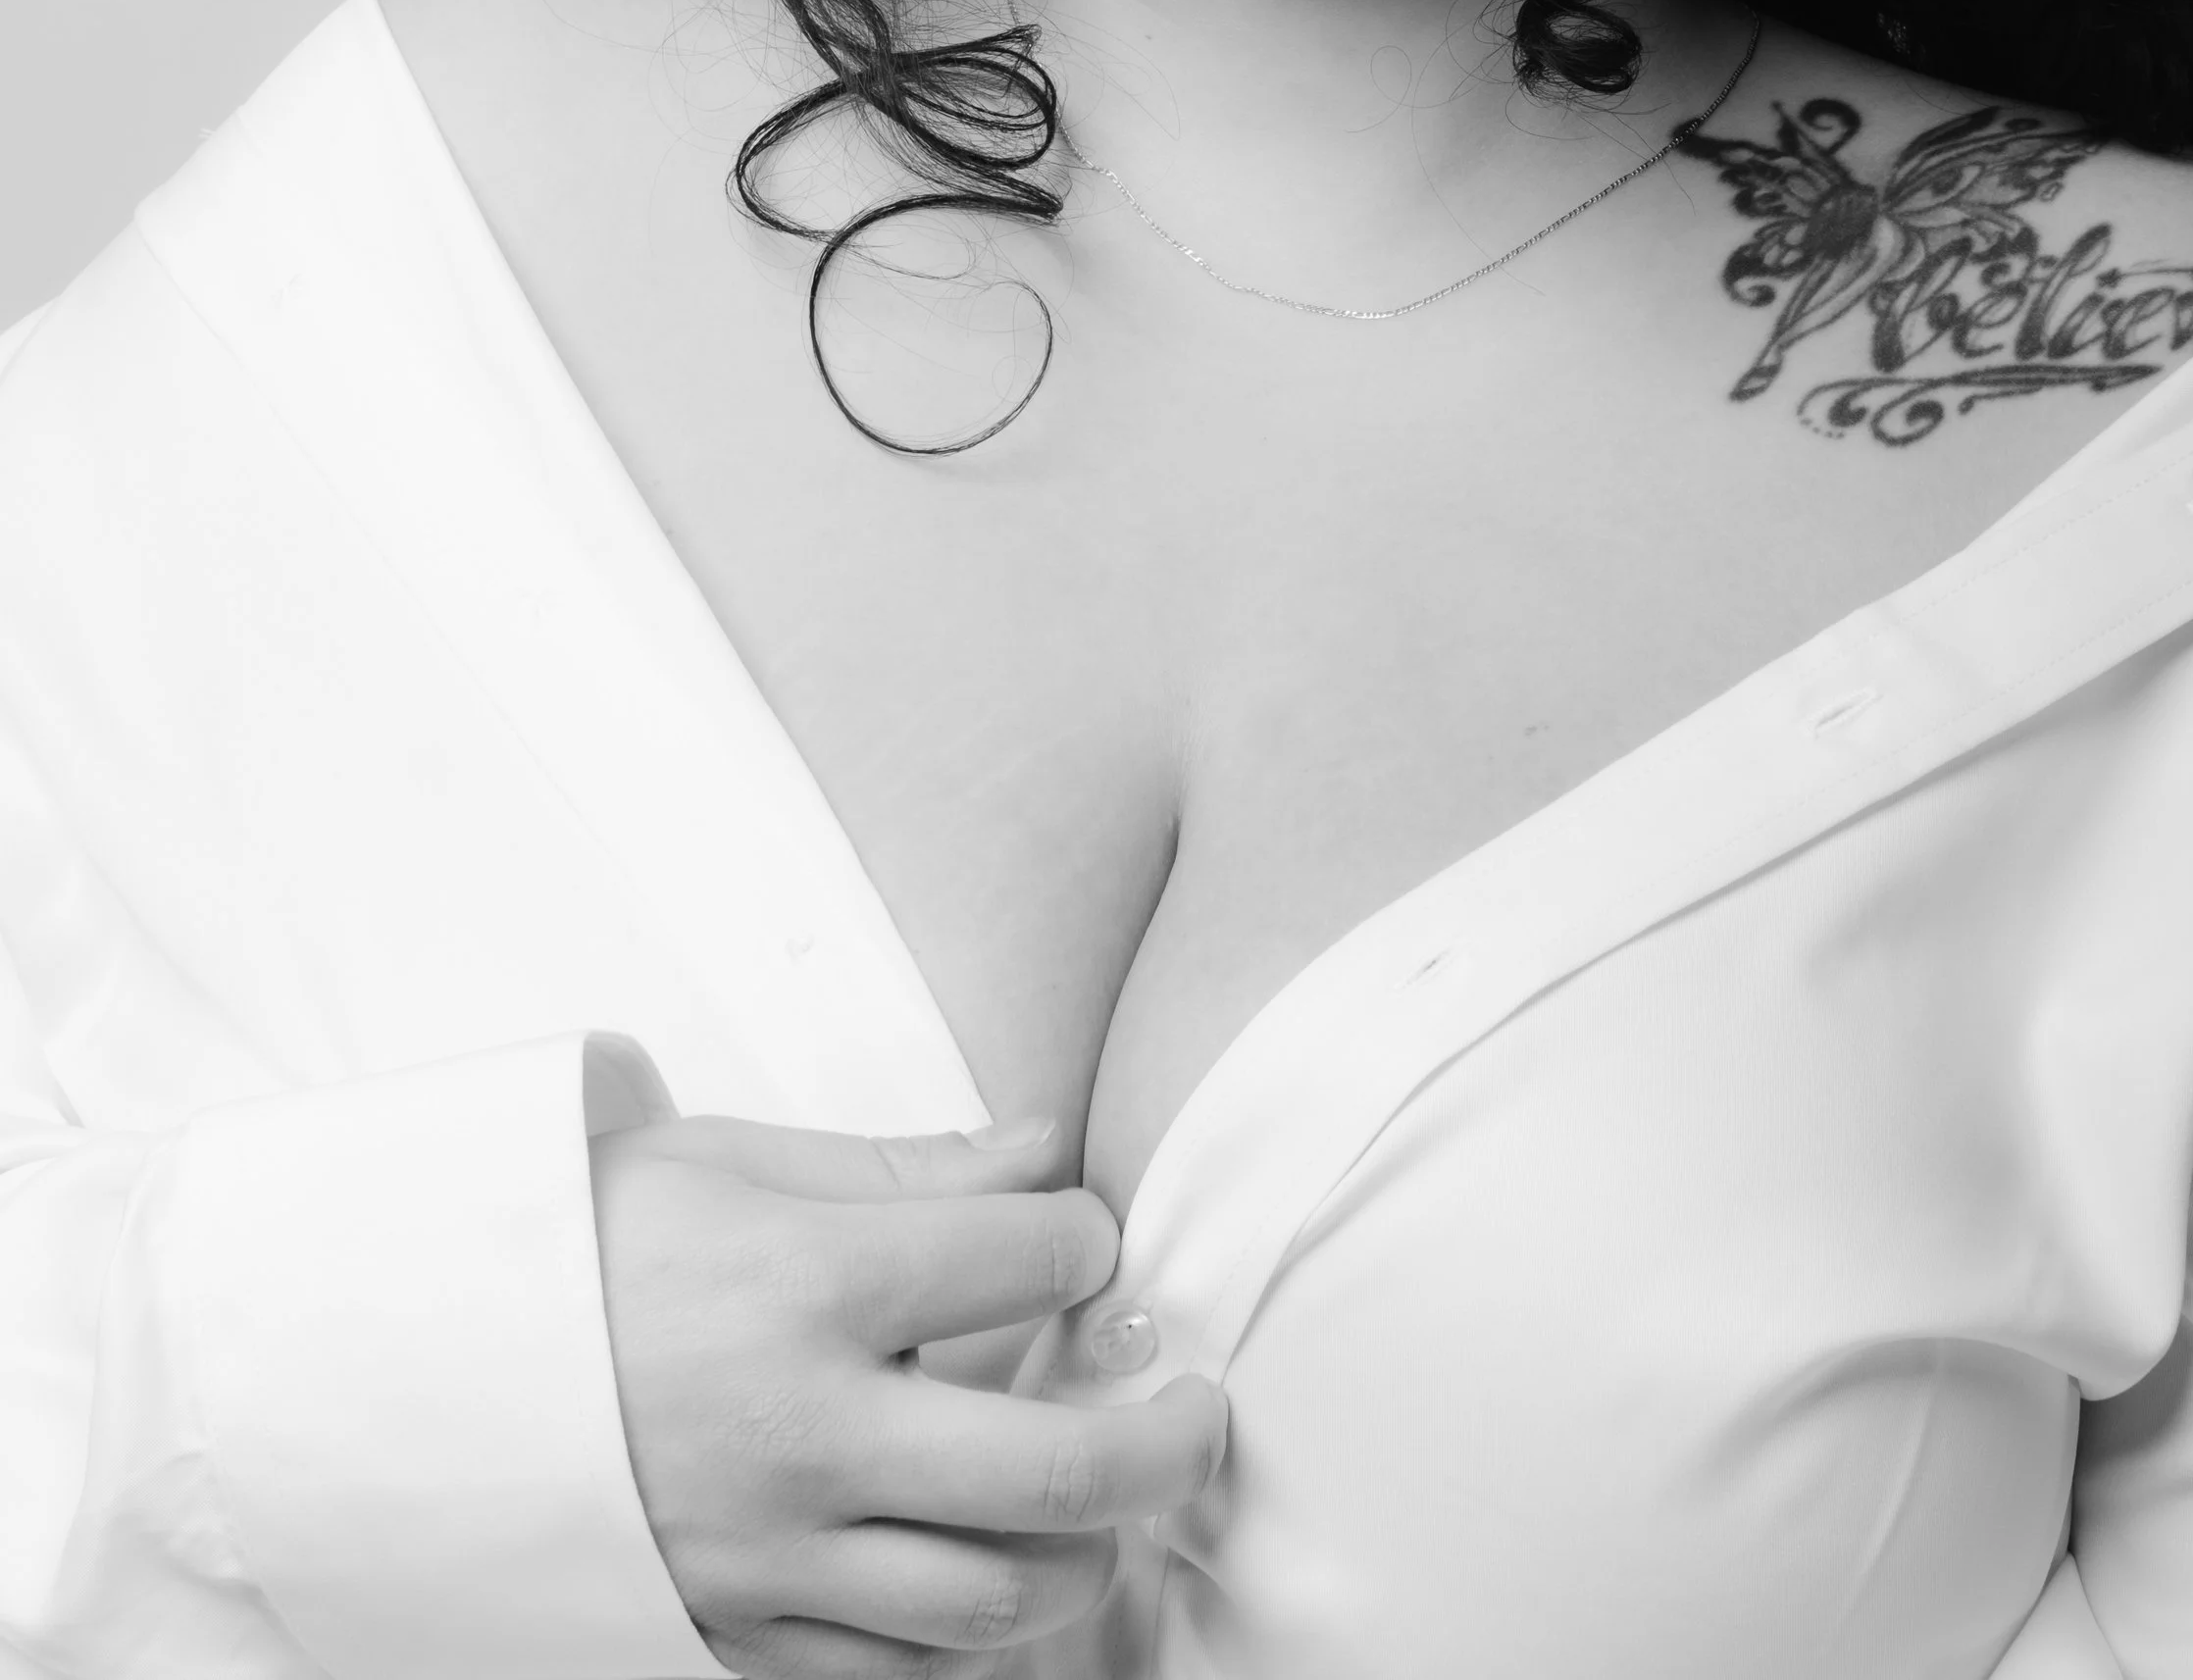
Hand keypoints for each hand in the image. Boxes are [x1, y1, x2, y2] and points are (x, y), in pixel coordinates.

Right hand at [590, 1107, 1226, 1676]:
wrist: (410, 1366)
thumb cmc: (580, 1243)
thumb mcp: (730, 1161)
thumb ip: (904, 1167)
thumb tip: (1047, 1146)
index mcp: (808, 1286)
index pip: (1029, 1260)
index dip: (1087, 1239)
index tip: (1088, 1240)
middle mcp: (806, 1430)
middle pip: (1055, 1467)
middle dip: (1167, 1441)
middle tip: (1201, 1408)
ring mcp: (772, 1551)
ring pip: (992, 1596)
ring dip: (1085, 1556)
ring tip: (1112, 1504)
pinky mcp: (732, 1632)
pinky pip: (891, 1675)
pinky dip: (966, 1641)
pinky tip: (994, 1578)